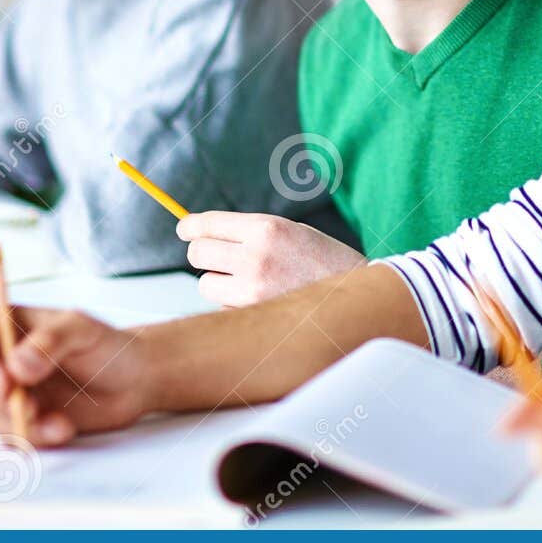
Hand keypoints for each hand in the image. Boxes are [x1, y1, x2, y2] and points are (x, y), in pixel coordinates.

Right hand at [0, 307, 160, 445]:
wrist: (132, 381)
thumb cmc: (106, 346)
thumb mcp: (84, 330)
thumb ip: (52, 340)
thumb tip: (16, 365)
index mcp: (8, 325)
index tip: (6, 386)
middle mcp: (0, 358)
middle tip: (33, 410)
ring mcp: (8, 391)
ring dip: (20, 424)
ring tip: (63, 423)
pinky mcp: (19, 419)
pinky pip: (6, 436)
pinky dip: (31, 439)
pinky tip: (62, 430)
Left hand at [176, 211, 366, 306]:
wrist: (356, 299)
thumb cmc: (324, 262)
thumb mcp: (292, 232)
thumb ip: (251, 232)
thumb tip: (203, 234)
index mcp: (267, 229)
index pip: (208, 224)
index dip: (190, 226)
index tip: (185, 228)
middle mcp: (256, 258)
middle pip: (198, 254)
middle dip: (202, 253)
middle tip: (215, 256)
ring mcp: (253, 291)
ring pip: (205, 285)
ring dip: (218, 283)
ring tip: (248, 282)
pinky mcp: (254, 318)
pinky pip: (224, 309)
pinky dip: (234, 305)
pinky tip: (262, 300)